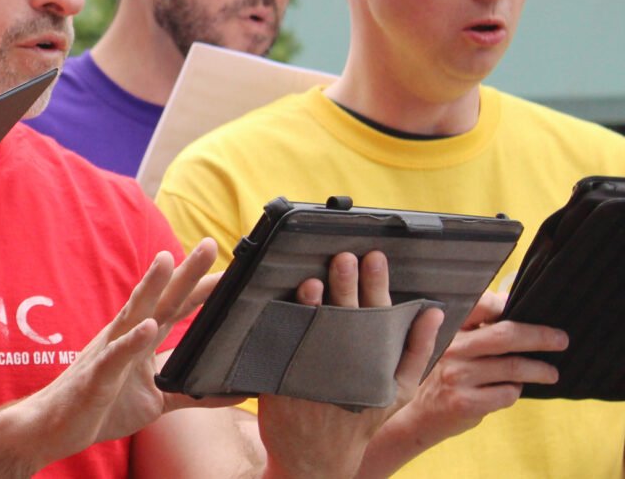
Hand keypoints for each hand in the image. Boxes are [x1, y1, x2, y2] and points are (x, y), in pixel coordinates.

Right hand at [9, 239, 234, 467]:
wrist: (56, 427)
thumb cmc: (102, 407)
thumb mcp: (156, 401)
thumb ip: (191, 393)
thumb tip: (234, 393)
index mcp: (140, 338)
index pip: (177, 308)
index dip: (202, 288)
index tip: (232, 271)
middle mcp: (125, 336)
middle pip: (161, 299)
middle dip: (184, 273)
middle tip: (208, 244)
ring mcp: (110, 352)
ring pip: (134, 314)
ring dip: (150, 287)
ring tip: (167, 261)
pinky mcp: (98, 376)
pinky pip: (116, 355)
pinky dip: (131, 341)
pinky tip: (147, 327)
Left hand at [258, 251, 443, 478]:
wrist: (316, 458)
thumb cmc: (359, 417)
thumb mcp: (397, 390)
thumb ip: (416, 350)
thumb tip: (434, 311)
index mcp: (375, 365)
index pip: (378, 316)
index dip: (376, 285)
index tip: (374, 258)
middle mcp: (347, 369)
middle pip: (347, 319)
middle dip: (346, 286)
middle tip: (344, 258)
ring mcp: (314, 378)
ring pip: (314, 333)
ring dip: (314, 306)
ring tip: (315, 281)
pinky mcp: (283, 386)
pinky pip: (283, 351)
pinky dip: (285, 329)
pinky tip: (287, 310)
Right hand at [379, 291, 564, 449]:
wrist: (418, 415)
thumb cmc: (442, 375)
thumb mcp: (450, 345)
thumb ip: (474, 326)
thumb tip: (507, 299)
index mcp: (448, 329)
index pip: (481, 306)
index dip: (507, 304)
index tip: (531, 308)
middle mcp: (451, 349)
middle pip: (505, 335)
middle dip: (540, 337)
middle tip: (560, 340)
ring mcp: (457, 375)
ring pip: (513, 368)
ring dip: (539, 370)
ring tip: (550, 373)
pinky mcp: (465, 401)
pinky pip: (507, 393)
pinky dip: (515, 391)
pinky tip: (510, 390)